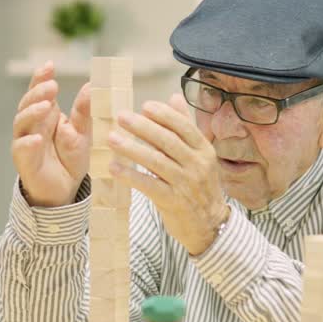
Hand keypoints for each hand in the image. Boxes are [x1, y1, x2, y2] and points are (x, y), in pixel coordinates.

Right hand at [10, 62, 92, 206]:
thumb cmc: (70, 158)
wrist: (65, 188)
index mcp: (46, 115)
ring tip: (46, 106)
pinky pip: (22, 149)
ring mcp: (25, 141)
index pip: (39, 92)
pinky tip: (37, 139)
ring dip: (32, 112)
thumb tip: (91, 85)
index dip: (40, 78)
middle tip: (52, 86)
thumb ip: (84, 111)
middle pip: (28, 104)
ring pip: (21, 123)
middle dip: (38, 93)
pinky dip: (28, 143)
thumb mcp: (82, 132)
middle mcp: (32, 125)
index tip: (49, 65)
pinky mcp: (24, 160)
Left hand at [108, 94, 228, 254]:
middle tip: (121, 117)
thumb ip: (186, 127)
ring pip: (156, 161)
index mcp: (204, 150)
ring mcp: (186, 184)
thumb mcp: (201, 155)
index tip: (144, 106)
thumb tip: (174, 97)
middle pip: (168, 141)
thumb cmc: (201, 186)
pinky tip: (114, 168)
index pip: (184, 127)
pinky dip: (130, 176)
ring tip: (112, 138)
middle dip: (143, 127)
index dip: (164, 115)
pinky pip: (149, 185)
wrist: (210, 224)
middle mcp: (197, 165)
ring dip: (132, 149)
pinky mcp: (173, 202)